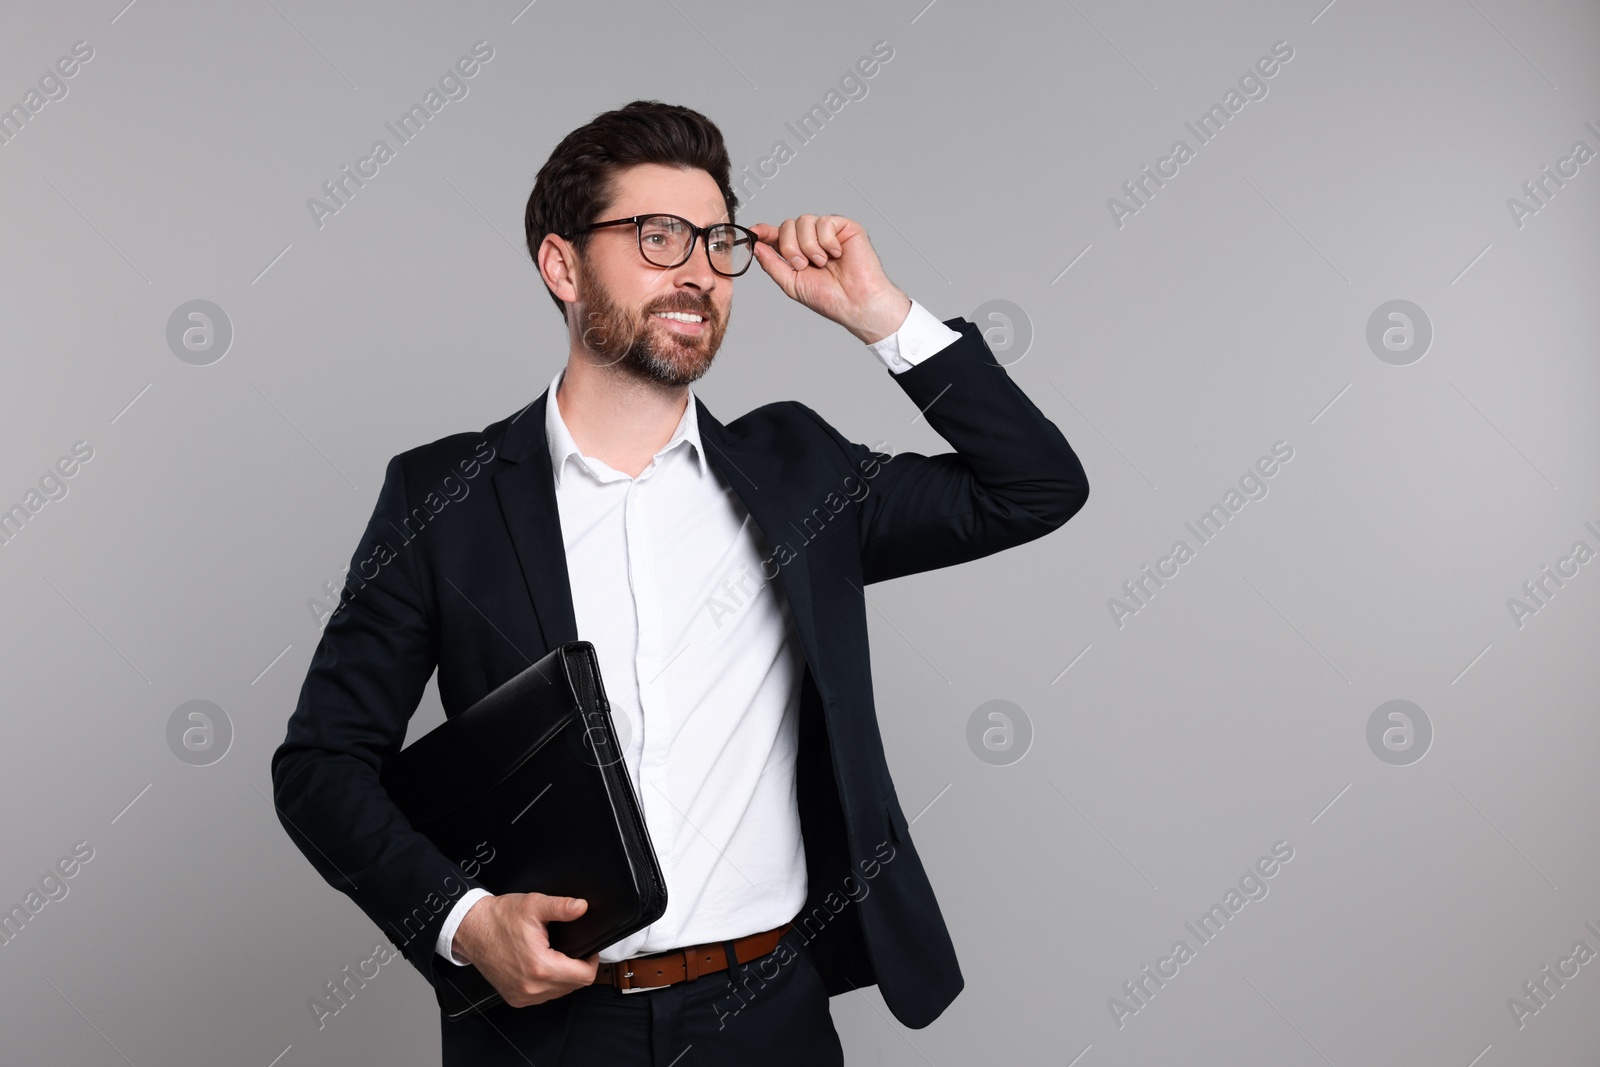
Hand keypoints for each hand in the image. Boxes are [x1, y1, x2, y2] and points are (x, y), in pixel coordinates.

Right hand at [450, 893, 599, 1007]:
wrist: (471, 929)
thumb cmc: (498, 918)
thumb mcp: (534, 904)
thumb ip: (561, 906)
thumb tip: (581, 907)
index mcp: (540, 967)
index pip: (584, 976)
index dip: (592, 961)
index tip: (588, 949)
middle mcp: (531, 987)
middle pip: (574, 986)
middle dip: (578, 967)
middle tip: (570, 948)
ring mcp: (522, 996)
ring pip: (560, 993)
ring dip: (564, 977)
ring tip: (555, 955)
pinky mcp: (515, 998)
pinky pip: (544, 996)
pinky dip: (548, 984)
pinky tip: (542, 967)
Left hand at [750, 214, 910, 343]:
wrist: (856, 303)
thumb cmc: (830, 298)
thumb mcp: (792, 283)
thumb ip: (772, 264)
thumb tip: (756, 246)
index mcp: (798, 252)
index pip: (777, 235)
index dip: (764, 231)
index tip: (754, 231)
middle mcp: (812, 240)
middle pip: (788, 225)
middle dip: (790, 246)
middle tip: (803, 264)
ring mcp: (828, 232)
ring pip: (804, 221)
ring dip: (809, 245)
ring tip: (822, 262)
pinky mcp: (845, 227)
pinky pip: (825, 222)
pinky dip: (827, 241)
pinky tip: (836, 254)